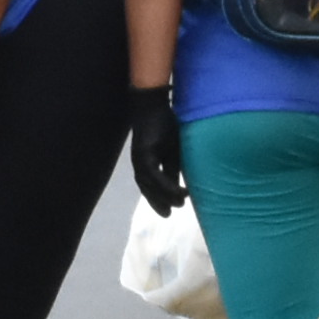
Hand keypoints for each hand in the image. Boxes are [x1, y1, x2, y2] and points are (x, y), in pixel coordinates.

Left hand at [126, 83, 186, 213]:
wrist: (153, 104)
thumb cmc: (164, 124)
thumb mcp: (172, 151)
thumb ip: (172, 169)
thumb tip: (178, 186)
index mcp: (144, 163)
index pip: (148, 187)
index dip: (156, 200)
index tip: (167, 212)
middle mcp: (139, 163)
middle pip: (147, 189)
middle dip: (158, 202)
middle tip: (170, 214)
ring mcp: (140, 159)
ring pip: (150, 185)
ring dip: (164, 197)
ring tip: (179, 204)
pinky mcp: (145, 153)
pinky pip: (154, 175)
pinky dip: (166, 185)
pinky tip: (178, 191)